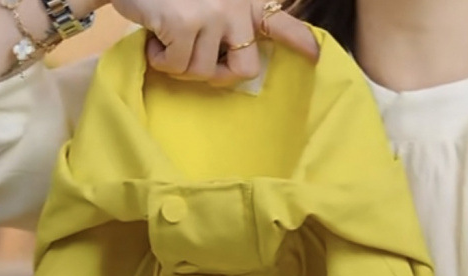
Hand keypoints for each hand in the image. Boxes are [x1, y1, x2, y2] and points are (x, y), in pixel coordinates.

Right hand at [105, 0, 318, 84]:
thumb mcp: (206, 3)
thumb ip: (227, 24)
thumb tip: (244, 58)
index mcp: (243, 0)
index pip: (279, 22)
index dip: (299, 40)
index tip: (314, 56)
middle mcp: (234, 4)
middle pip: (244, 68)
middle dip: (219, 76)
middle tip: (195, 62)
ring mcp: (212, 13)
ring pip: (203, 72)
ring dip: (178, 64)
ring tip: (166, 39)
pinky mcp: (185, 23)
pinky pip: (177, 66)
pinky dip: (160, 60)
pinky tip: (153, 38)